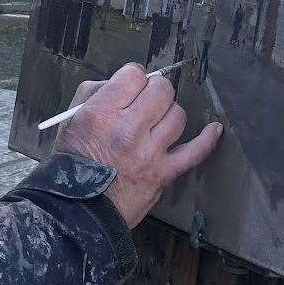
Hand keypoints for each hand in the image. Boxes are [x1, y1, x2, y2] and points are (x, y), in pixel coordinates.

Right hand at [54, 64, 222, 227]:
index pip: (134, 74)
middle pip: (161, 90)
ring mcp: (150, 152)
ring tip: (157, 121)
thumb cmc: (72, 164)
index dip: (133, 77)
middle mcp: (128, 129)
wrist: (79, 209)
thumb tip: (119, 82)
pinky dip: (207, 139)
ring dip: (169, 113)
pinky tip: (214, 129)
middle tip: (146, 101)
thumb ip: (93, 93)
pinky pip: (196, 151)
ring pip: (177, 115)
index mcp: (102, 113)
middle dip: (155, 90)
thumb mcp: (69, 120)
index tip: (131, 86)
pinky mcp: (164, 173)